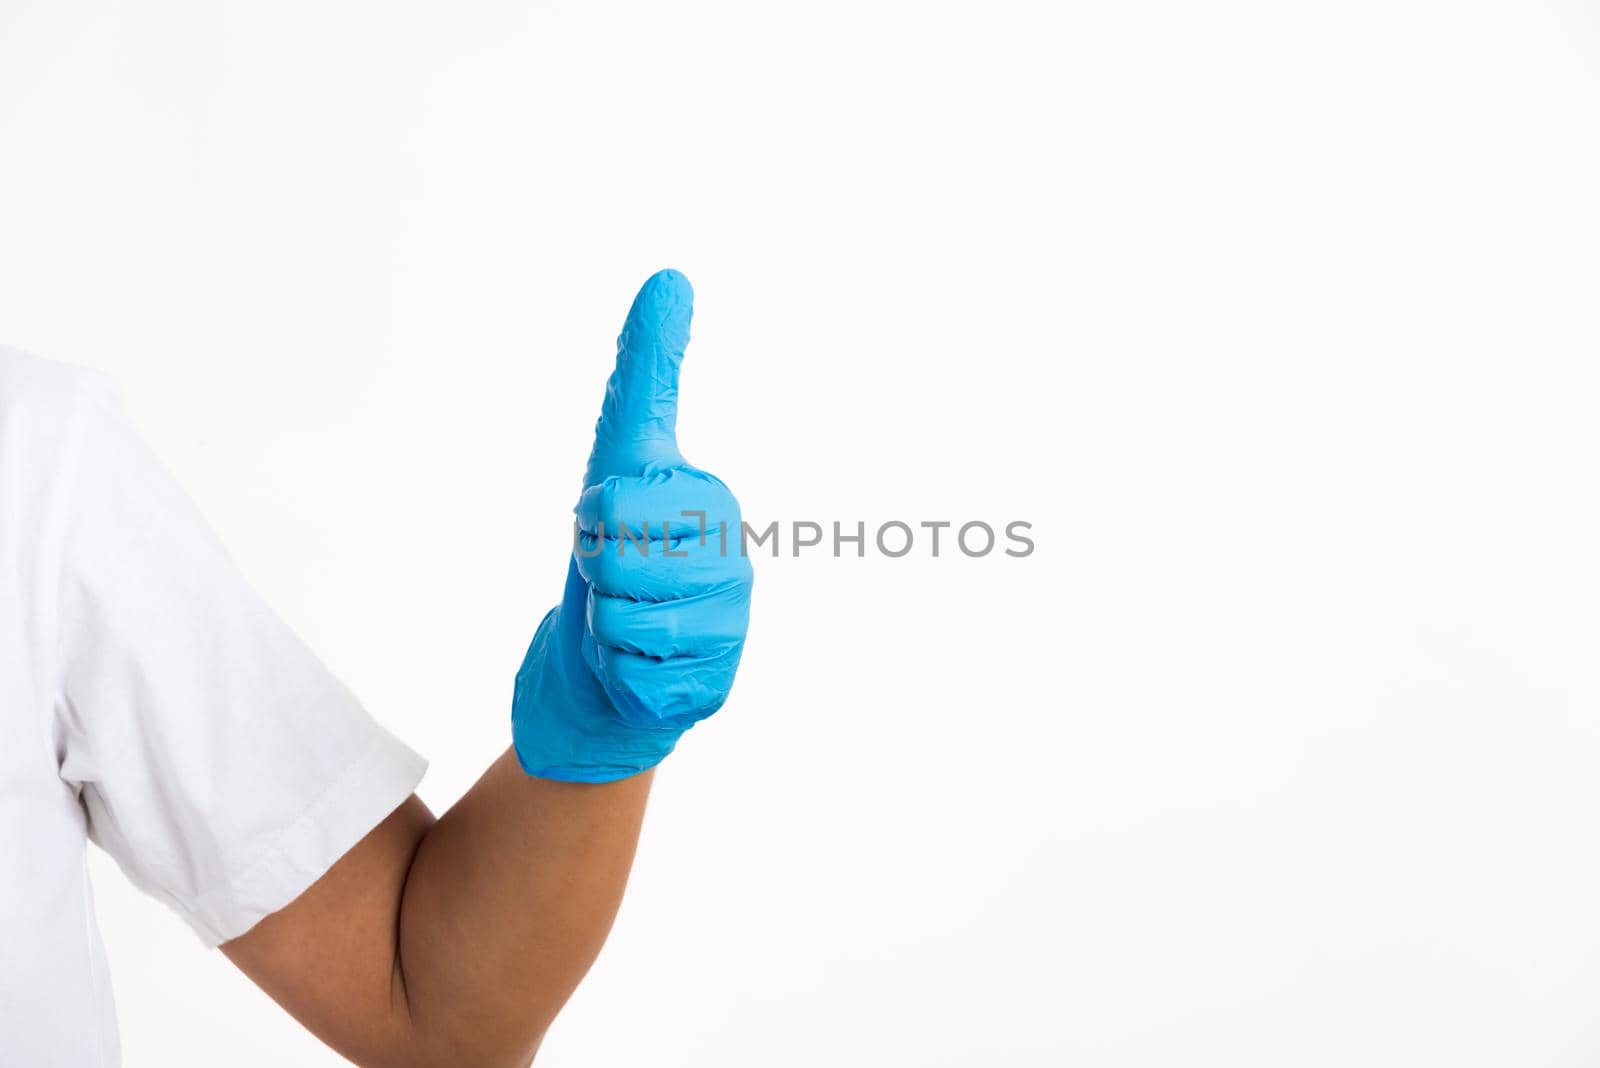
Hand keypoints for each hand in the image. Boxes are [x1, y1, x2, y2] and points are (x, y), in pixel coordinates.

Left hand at [512, 270, 752, 781]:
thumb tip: (670, 276)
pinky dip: (620, 674)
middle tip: (616, 578)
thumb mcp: (622, 452)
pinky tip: (642, 665)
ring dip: (606, 626)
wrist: (614, 660)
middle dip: (596, 574)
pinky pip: (634, 676)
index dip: (594, 521)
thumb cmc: (617, 547)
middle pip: (615, 563)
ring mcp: (731, 627)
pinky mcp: (714, 686)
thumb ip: (646, 368)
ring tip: (629, 620)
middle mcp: (734, 560)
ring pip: (623, 622)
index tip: (610, 524)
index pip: (615, 504)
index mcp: (713, 501)